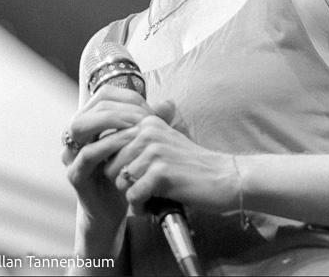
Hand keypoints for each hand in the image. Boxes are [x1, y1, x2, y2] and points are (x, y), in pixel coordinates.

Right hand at [62, 86, 173, 227]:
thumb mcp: (141, 142)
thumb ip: (152, 122)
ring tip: (136, 126)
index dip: (127, 97)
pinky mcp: (75, 174)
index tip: (149, 108)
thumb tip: (169, 104)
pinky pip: (87, 154)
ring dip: (111, 122)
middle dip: (120, 108)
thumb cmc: (128, 168)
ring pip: (82, 126)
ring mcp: (71, 154)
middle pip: (92, 107)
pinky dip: (108, 145)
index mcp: (90, 120)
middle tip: (143, 116)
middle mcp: (75, 134)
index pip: (104, 95)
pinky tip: (129, 144)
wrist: (119, 207)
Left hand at [104, 115, 237, 214]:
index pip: (110, 146)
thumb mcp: (164, 143)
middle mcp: (148, 132)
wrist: (224, 177)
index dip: (118, 167)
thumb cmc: (191, 165)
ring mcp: (155, 151)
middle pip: (110, 165)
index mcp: (147, 122)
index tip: (136, 174)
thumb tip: (103, 152)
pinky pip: (133, 196)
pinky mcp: (161, 173)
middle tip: (145, 187)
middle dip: (124, 182)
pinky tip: (157, 203)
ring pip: (120, 182)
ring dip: (133, 196)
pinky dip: (142, 206)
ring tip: (152, 195)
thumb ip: (138, 143)